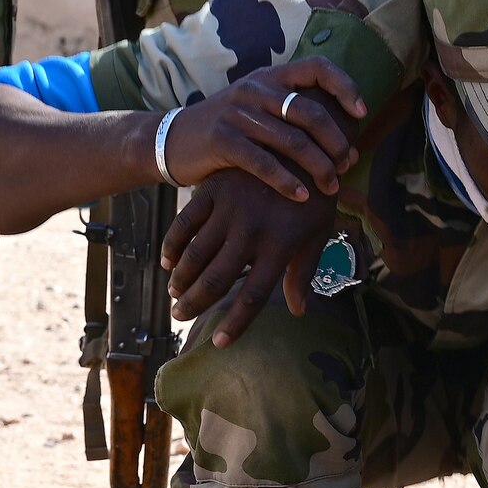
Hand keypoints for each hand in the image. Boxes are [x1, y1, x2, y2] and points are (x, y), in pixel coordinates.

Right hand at [160, 57, 366, 197]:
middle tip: (347, 165)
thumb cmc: (230, 131)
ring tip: (331, 188)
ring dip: (319, 168)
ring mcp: (237, 113)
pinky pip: (264, 163)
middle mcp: (256, 90)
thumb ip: (297, 118)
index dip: (345, 87)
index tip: (362, 113)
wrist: (172, 141)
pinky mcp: (222, 140)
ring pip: (293, 141)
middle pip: (311, 113)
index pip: (317, 67)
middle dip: (337, 143)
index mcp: (270, 77)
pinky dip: (287, 182)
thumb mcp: (260, 111)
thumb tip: (351, 145)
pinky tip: (301, 197)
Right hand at [161, 169, 340, 343]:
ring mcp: (230, 209)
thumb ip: (303, 272)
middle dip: (196, 304)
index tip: (220, 343)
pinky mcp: (213, 190)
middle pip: (217, 279)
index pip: (254, 295)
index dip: (236, 323)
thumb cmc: (316, 197)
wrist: (302, 144)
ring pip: (196, 255)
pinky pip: (185, 223)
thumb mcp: (317, 233)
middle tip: (180, 318)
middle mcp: (253, 231)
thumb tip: (298, 311)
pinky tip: (169, 264)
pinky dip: (173, 246)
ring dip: (182, 280)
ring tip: (175, 296)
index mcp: (281, 246)